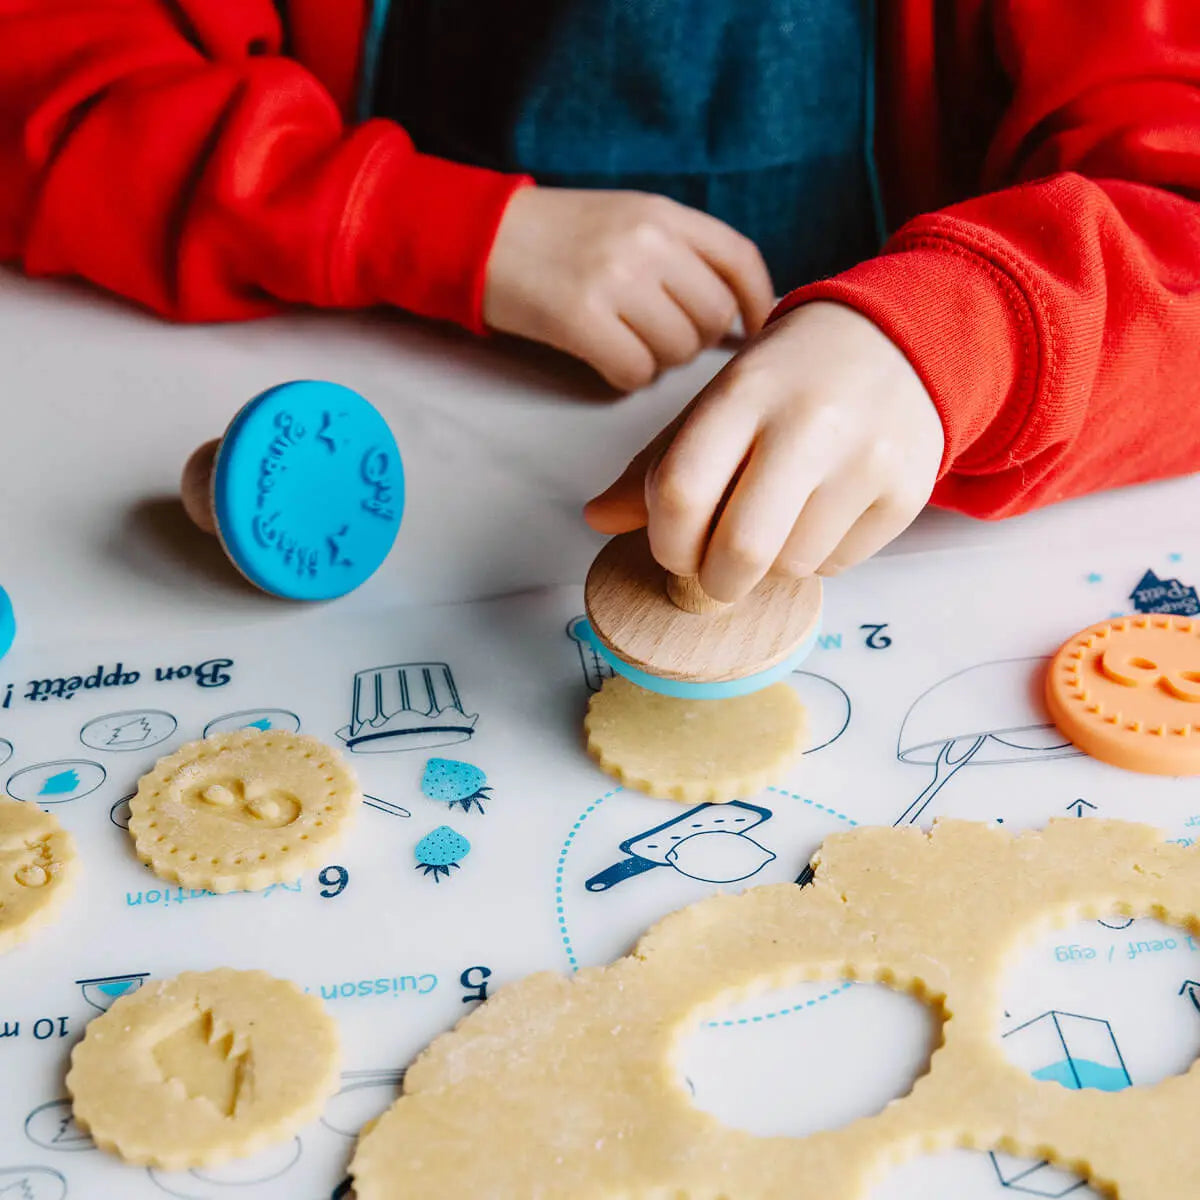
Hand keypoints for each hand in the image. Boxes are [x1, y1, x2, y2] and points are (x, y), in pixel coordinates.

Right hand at [482, 188, 774, 390]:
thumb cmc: (557, 236)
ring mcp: (613, 279)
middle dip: (695, 340)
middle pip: (713, 317)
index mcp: (662, 213)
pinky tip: (603, 358)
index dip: (758, 302)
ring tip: (625, 341)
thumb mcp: (625, 218)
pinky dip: (625, 376)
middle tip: (660, 336)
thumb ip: (679, 251)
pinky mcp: (580, 318)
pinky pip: (635, 372)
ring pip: (678, 350)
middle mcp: (645, 242)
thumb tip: (734, 311)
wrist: (479, 237)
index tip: (754, 329)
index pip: (739, 259)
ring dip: (658, 360)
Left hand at [584, 301, 943, 598]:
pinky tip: (822, 515)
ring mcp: (865, 458)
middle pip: (739, 548)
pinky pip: (840, 565)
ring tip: (779, 523)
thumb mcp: (717, 404)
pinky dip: (818, 558)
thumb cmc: (790, 381)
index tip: (675, 550)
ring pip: (791, 566)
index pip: (679, 493)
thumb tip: (597, 519)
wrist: (899, 341)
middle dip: (715, 580)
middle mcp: (809, 422)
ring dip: (771, 566)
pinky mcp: (906, 490)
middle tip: (716, 573)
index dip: (666, 543)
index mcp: (743, 393)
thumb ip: (655, 464)